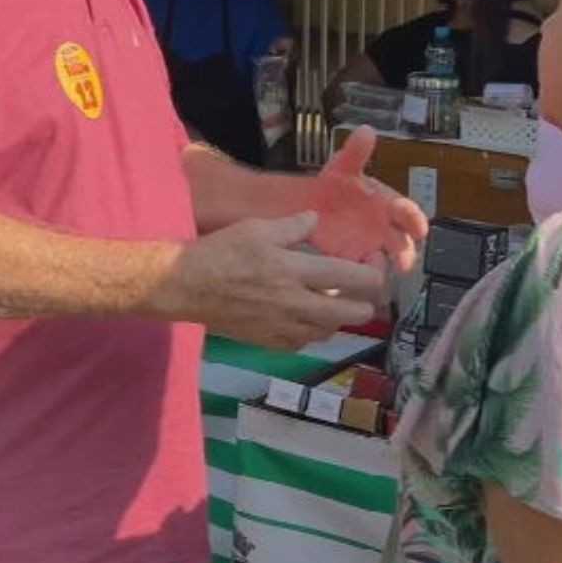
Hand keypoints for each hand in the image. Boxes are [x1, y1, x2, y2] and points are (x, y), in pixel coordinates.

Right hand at [155, 213, 385, 350]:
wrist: (186, 287)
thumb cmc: (220, 252)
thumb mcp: (257, 228)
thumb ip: (293, 226)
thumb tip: (316, 221)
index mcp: (296, 272)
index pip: (355, 280)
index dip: (375, 273)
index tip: (372, 264)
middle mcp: (297, 305)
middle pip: (355, 314)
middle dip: (366, 300)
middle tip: (357, 286)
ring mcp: (285, 328)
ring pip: (333, 330)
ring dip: (338, 314)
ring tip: (329, 297)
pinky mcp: (271, 342)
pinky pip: (307, 342)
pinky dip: (313, 328)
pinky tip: (303, 313)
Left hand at [308, 125, 426, 271]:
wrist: (309, 203)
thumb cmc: (335, 184)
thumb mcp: (343, 166)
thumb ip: (356, 152)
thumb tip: (366, 131)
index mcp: (388, 205)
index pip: (408, 212)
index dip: (415, 220)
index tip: (419, 227)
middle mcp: (385, 229)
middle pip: (402, 244)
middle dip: (404, 252)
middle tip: (403, 260)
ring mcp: (369, 246)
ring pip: (383, 262)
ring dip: (382, 267)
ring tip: (374, 267)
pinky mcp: (351, 261)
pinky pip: (359, 271)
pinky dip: (358, 274)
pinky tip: (353, 274)